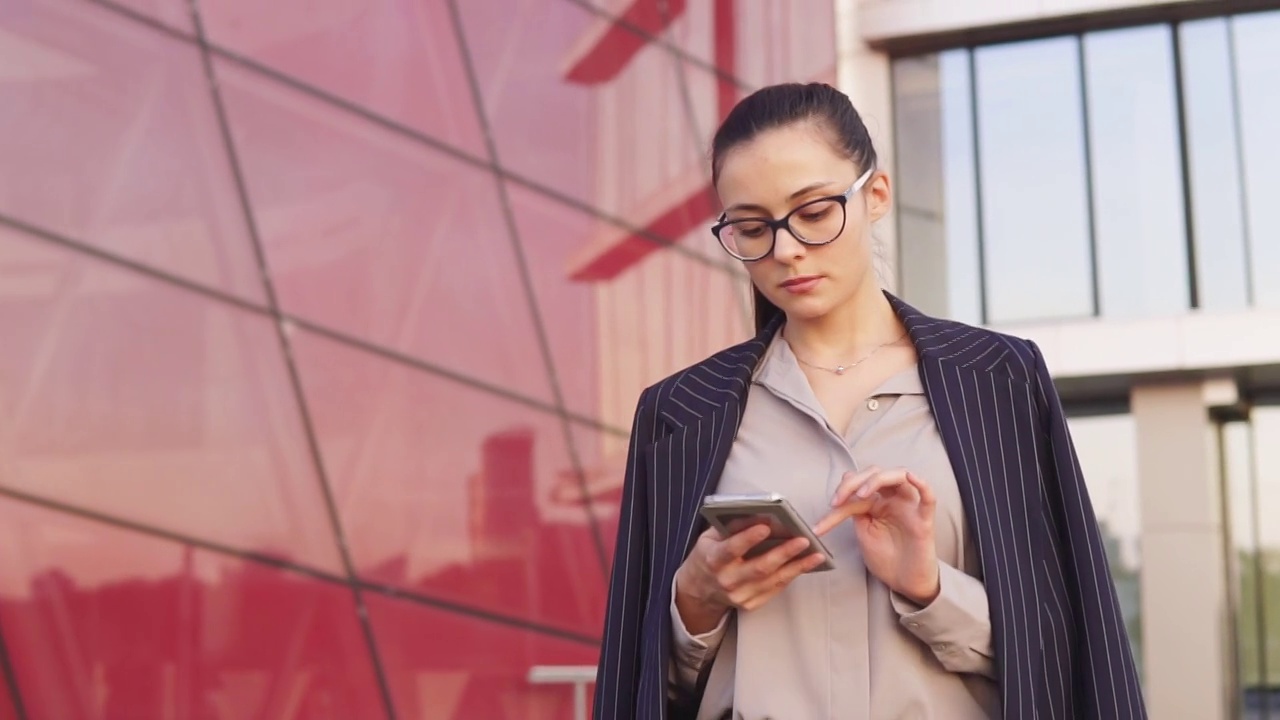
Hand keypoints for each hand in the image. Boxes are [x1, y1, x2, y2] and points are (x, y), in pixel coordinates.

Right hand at [674, 523, 827, 633]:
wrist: (699, 589)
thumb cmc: (708, 555)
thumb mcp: (710, 536)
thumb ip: (733, 526)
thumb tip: (761, 515)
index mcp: (713, 559)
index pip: (732, 549)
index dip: (748, 538)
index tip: (766, 526)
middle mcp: (727, 580)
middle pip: (759, 567)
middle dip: (784, 553)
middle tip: (803, 540)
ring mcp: (739, 596)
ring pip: (773, 580)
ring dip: (797, 567)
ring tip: (816, 554)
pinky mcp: (750, 604)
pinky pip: (775, 589)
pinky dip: (791, 575)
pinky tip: (804, 565)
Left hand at [813, 466, 939, 604]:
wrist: (904, 583)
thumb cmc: (886, 559)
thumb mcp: (863, 531)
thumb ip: (855, 508)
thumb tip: (846, 477)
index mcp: (878, 502)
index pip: (857, 489)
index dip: (838, 497)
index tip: (820, 524)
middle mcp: (894, 499)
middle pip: (876, 473)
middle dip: (853, 482)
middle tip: (837, 501)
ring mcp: (910, 508)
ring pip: (899, 476)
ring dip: (878, 479)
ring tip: (862, 494)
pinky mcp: (924, 522)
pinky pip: (929, 498)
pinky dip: (922, 485)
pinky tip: (911, 477)